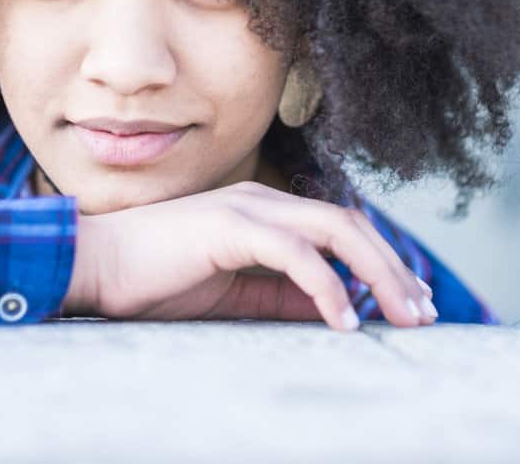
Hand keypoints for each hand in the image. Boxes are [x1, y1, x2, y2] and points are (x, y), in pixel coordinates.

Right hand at [61, 181, 435, 330]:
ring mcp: (247, 207)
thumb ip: (280, 296)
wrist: (95, 267)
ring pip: (335, 231)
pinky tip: (344, 320)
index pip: (340, 230)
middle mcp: (262, 200)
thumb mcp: (234, 293)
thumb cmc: (155, 281)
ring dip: (377, 273)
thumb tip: (332, 309)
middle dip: (394, 269)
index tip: (411, 302)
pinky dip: (327, 285)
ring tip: (402, 316)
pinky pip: (295, 254)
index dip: (382, 263)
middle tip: (424, 313)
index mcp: (264, 211)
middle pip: (350, 226)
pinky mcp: (229, 225)